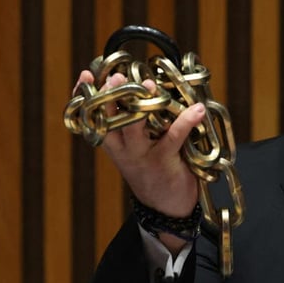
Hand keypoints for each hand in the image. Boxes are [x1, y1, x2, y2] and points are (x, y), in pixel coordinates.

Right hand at [74, 70, 204, 217]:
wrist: (166, 208)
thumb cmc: (153, 169)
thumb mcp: (137, 148)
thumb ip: (136, 123)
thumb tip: (147, 86)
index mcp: (114, 143)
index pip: (93, 116)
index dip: (87, 95)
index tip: (86, 75)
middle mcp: (123, 149)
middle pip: (109, 120)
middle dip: (111, 96)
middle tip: (115, 76)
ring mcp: (142, 155)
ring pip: (134, 128)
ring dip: (141, 104)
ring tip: (150, 85)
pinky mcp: (163, 161)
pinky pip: (173, 137)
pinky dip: (186, 121)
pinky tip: (198, 109)